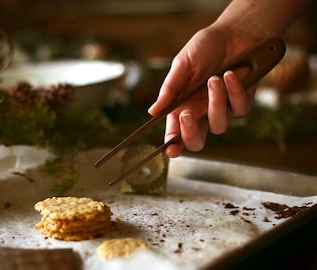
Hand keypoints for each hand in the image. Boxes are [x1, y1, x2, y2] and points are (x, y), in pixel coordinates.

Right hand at [148, 25, 259, 157]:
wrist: (233, 33)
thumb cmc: (204, 48)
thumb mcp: (182, 65)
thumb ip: (170, 89)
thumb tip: (152, 112)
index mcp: (183, 106)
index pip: (175, 132)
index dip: (172, 145)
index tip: (170, 149)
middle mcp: (201, 112)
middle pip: (196, 141)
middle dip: (190, 134)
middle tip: (186, 115)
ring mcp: (222, 109)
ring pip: (218, 126)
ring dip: (215, 102)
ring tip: (213, 78)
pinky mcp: (241, 103)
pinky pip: (239, 109)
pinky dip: (233, 91)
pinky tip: (230, 73)